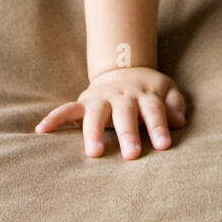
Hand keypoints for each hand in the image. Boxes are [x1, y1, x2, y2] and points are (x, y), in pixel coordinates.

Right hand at [35, 66, 186, 158]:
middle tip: (132, 154)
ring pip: (96, 114)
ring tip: (93, 153)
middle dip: (128, 133)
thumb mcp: (167, 90)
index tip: (164, 145)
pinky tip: (42, 130)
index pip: (154, 110)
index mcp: (145, 93)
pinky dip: (55, 118)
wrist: (124, 67)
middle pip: (125, 114)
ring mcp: (101, 98)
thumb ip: (174, 104)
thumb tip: (179, 121)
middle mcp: (122, 95)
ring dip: (93, 133)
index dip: (159, 127)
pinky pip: (67, 109)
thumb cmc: (148, 89)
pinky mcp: (84, 102)